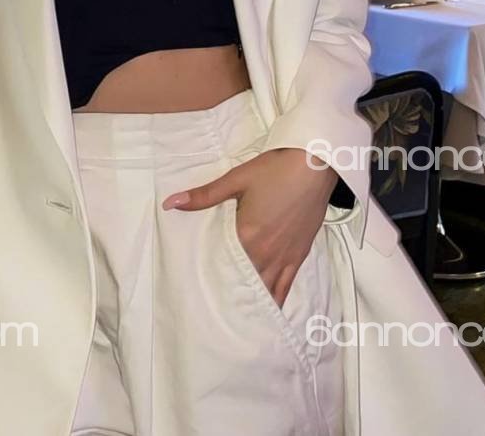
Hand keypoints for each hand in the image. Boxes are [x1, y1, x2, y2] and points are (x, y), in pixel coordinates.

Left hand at [162, 147, 337, 307]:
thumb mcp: (236, 179)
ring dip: (251, 302)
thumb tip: (170, 203)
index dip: (210, 279)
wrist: (314, 165)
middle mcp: (265, 253)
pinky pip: (286, 287)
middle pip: (243, 282)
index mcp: (246, 236)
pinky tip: (268, 311)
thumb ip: (204, 196)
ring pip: (265, 289)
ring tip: (236, 320)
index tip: (196, 294)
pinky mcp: (299, 256)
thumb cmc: (274, 170)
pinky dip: (276, 300)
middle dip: (229, 294)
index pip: (223, 265)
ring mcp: (284, 257)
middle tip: (212, 311)